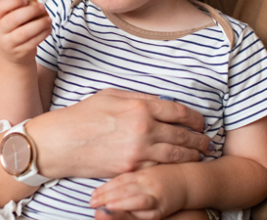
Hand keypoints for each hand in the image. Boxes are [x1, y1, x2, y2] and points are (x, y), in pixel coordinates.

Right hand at [0, 0, 50, 64]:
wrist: (12, 53)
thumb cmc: (13, 27)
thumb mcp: (10, 12)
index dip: (14, 1)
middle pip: (13, 19)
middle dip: (31, 11)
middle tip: (42, 7)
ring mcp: (8, 43)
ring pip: (24, 33)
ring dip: (39, 24)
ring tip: (48, 19)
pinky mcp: (19, 52)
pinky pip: (32, 42)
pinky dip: (43, 34)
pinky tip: (48, 28)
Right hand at [27, 89, 211, 178]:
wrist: (60, 143)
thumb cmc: (82, 116)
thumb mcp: (111, 95)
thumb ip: (139, 97)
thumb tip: (161, 100)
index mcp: (139, 107)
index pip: (179, 112)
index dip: (195, 118)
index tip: (200, 122)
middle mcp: (143, 130)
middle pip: (183, 136)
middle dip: (199, 139)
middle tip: (207, 141)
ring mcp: (137, 153)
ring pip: (176, 157)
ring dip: (191, 156)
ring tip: (198, 155)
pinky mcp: (130, 170)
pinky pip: (159, 170)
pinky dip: (171, 169)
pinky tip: (177, 167)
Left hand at [91, 164, 187, 219]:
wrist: (187, 181)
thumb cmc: (162, 176)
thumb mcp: (145, 171)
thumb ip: (128, 177)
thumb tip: (105, 183)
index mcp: (141, 173)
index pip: (120, 180)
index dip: (105, 187)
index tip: (92, 194)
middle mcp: (148, 183)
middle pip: (125, 189)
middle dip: (107, 196)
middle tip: (91, 202)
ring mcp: (156, 195)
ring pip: (136, 200)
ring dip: (121, 204)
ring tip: (106, 207)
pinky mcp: (163, 208)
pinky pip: (148, 213)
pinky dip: (136, 214)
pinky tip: (124, 214)